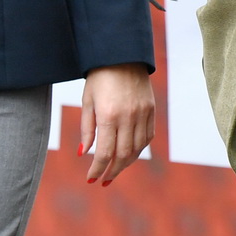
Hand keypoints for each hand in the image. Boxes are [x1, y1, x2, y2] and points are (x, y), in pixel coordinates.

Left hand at [80, 63, 154, 184]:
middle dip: (113, 171)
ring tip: (115, 169)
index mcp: (108, 115)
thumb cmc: (100, 77)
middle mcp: (128, 116)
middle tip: (104, 180)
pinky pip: (147, 137)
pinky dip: (139, 149)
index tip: (91, 179)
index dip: (97, 170)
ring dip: (126, 163)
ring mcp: (142, 113)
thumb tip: (84, 154)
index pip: (104, 153)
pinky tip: (130, 153)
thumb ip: (87, 129)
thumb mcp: (87, 101)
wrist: (122, 54)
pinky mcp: (151, 110)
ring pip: (137, 148)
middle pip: (123, 155)